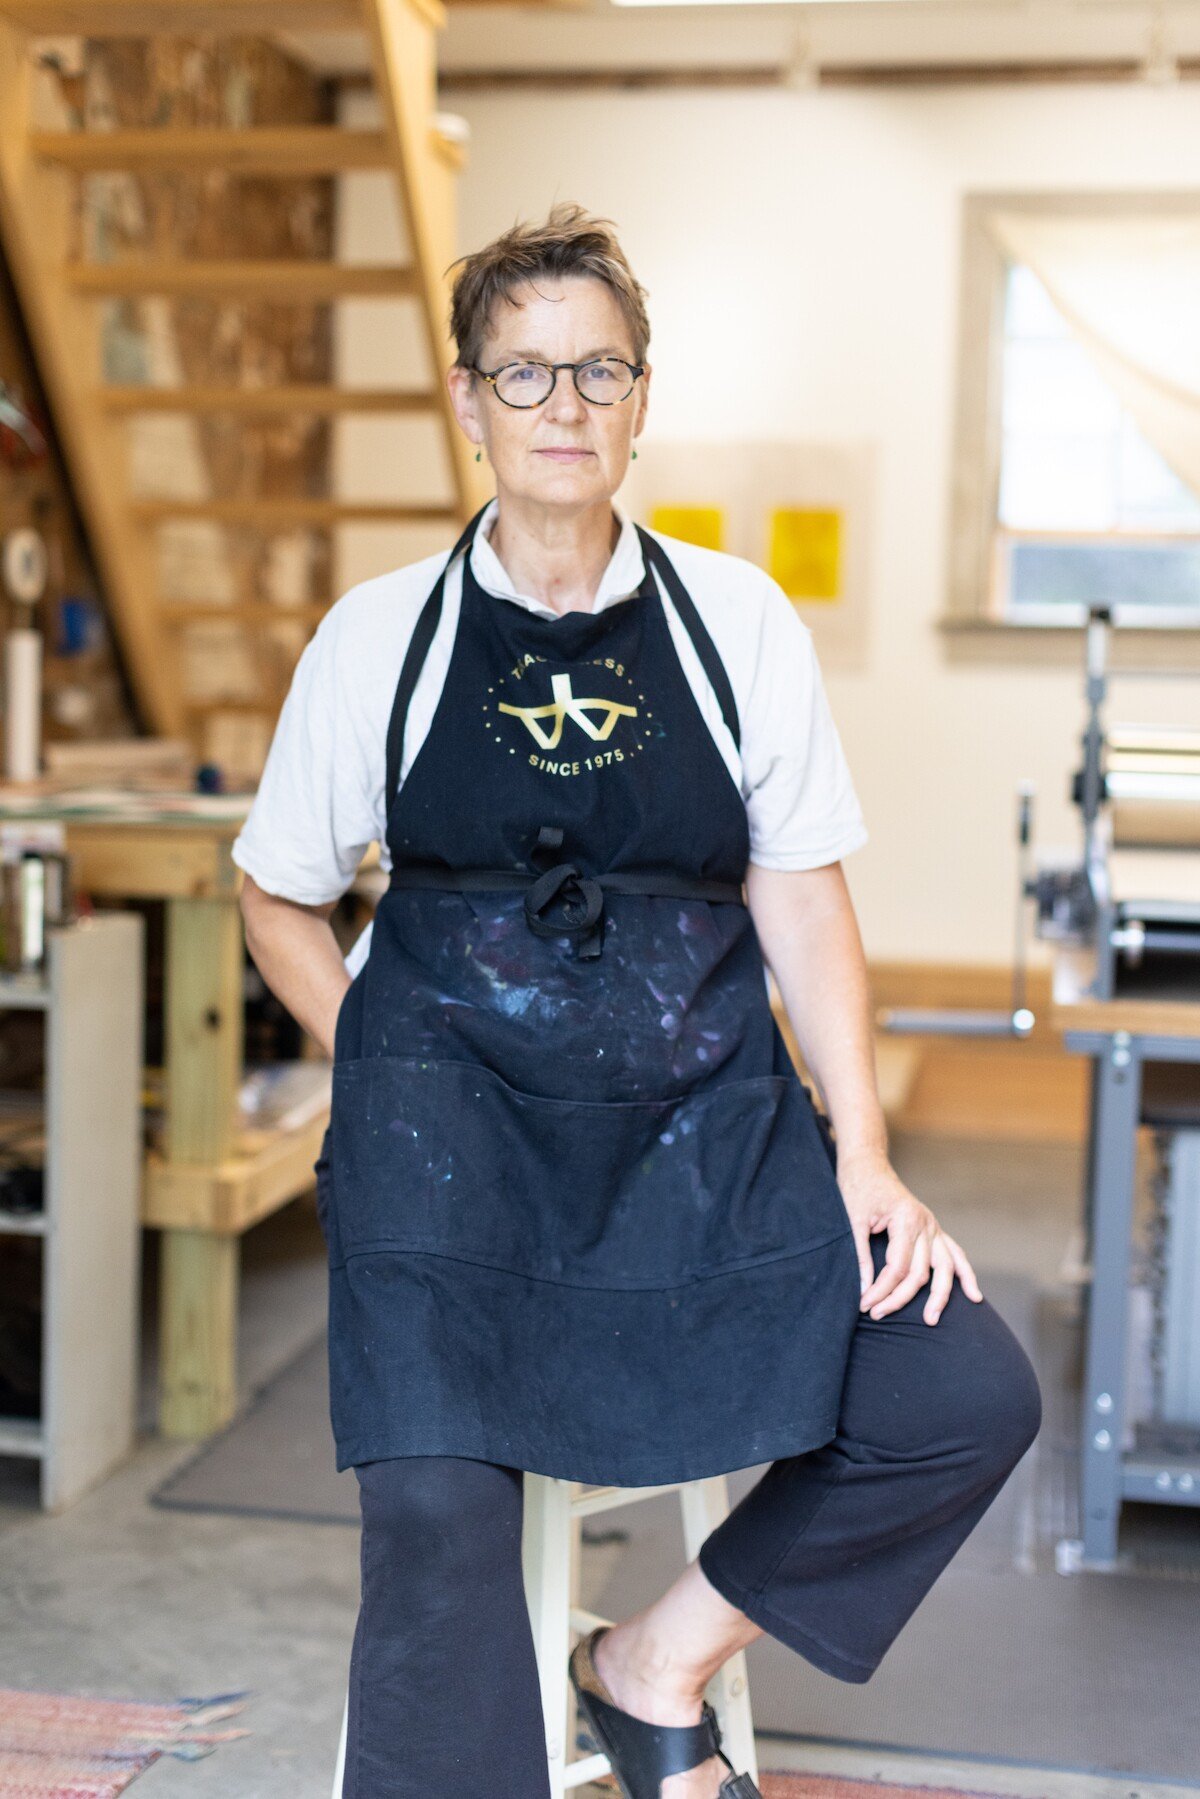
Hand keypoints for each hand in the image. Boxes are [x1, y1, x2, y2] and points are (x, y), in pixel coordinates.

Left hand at [835, 1152, 982, 1325]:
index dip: (881, 1290)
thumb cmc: (857, 1188)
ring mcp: (934, 1227)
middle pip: (920, 1272)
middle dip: (900, 1298)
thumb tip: (863, 1290)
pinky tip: (973, 1296)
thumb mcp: (851, 1220)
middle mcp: (926, 1224)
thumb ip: (860, 1256)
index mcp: (906, 1219)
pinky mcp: (934, 1229)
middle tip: (878, 1315)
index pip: (898, 1267)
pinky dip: (965, 1275)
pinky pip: (956, 1255)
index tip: (865, 1305)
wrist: (867, 1165)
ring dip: (940, 1296)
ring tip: (931, 1320)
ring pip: (945, 1268)